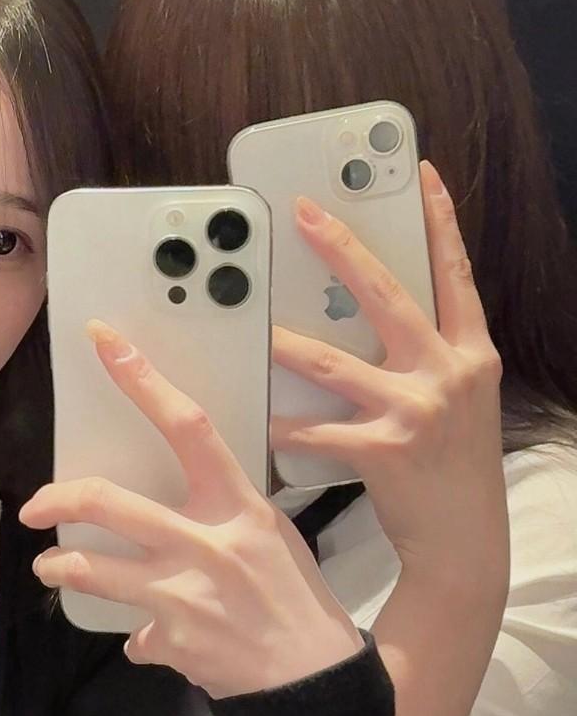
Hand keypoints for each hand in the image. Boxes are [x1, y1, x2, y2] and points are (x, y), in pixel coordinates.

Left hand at [19, 322, 363, 699]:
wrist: (313, 682)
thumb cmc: (299, 602)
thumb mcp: (274, 538)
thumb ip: (224, 515)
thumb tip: (181, 505)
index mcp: (240, 506)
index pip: (188, 426)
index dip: (143, 381)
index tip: (104, 343)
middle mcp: (207, 543)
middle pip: (108, 502)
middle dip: (56, 500)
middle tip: (34, 507)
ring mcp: (183, 594)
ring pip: (92, 569)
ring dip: (61, 567)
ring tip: (51, 566)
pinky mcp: (171, 639)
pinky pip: (134, 633)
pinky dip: (138, 637)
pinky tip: (146, 639)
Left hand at [272, 162, 507, 595]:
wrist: (464, 540)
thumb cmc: (450, 467)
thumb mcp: (456, 401)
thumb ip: (423, 358)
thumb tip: (364, 323)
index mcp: (468, 354)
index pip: (456, 274)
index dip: (441, 222)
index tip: (422, 176)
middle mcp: (447, 373)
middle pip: (386, 295)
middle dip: (340, 249)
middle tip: (302, 213)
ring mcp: (416, 409)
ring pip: (333, 362)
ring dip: (283, 342)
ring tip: (246, 323)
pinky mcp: (383, 449)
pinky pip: (313, 429)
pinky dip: (279, 423)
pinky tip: (249, 414)